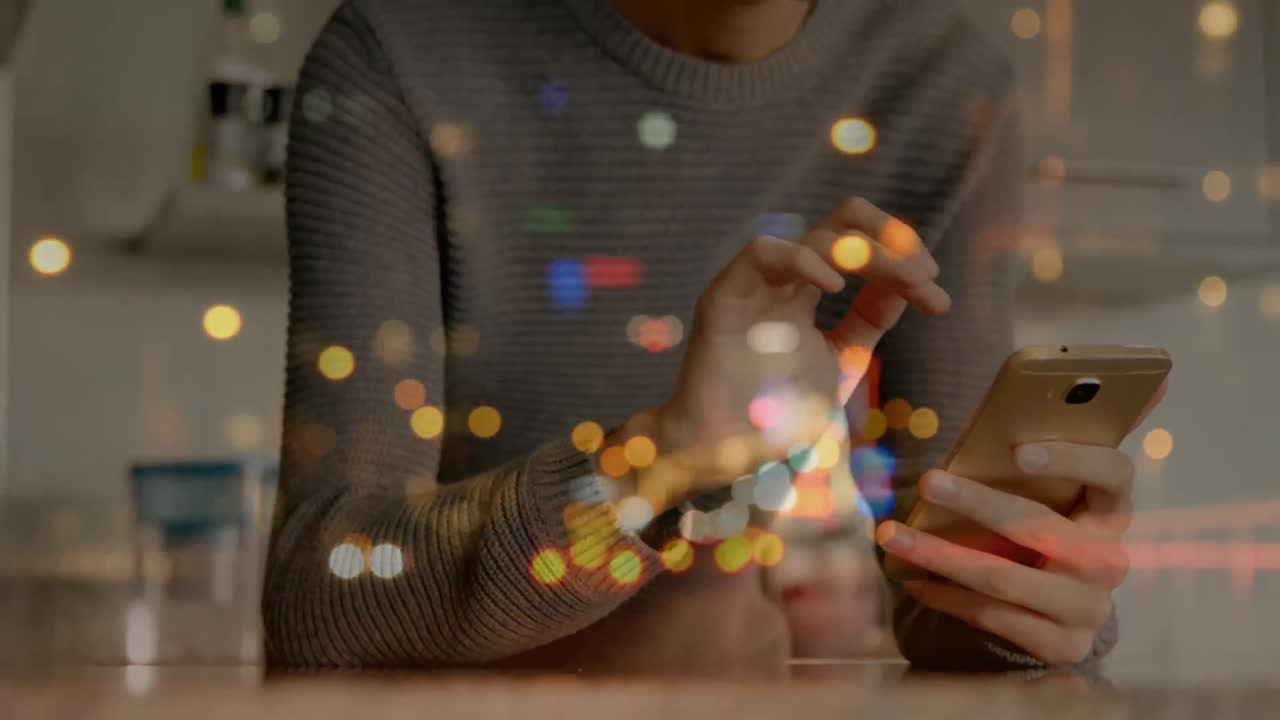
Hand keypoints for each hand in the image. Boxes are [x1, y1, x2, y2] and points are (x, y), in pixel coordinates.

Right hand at [630, 198, 950, 514]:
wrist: (724, 454)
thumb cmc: (774, 415)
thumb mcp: (842, 361)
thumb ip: (870, 320)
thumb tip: (912, 283)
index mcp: (804, 292)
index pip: (858, 249)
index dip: (903, 261)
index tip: (939, 299)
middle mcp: (782, 282)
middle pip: (841, 224)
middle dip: (891, 239)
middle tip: (926, 273)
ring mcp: (754, 286)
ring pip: (813, 234)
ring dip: (867, 251)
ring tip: (904, 281)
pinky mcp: (724, 296)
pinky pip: (762, 253)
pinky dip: (803, 259)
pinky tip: (836, 288)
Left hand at [875, 441, 1136, 665]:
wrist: (1066, 614)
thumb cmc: (1043, 540)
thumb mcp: (1049, 508)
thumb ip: (1023, 483)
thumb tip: (948, 462)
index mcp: (1112, 514)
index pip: (1114, 474)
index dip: (1073, 459)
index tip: (1016, 449)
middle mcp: (1108, 561)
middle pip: (1040, 526)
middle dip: (976, 502)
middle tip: (926, 481)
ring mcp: (1088, 609)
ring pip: (1003, 578)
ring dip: (939, 555)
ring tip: (892, 535)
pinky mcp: (1063, 646)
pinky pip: (991, 616)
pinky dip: (945, 595)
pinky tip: (914, 578)